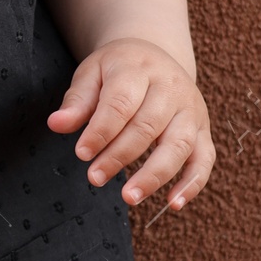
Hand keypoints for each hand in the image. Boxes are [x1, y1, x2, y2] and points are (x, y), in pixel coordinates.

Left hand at [48, 38, 214, 210]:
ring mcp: (192, 110)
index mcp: (139, 69)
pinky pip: (205, 159)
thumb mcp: (92, 74)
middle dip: (120, 156)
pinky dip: (192, 184)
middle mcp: (172, 87)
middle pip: (149, 126)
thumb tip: (56, 125)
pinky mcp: (203, 130)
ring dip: (154, 175)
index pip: (121, 103)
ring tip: (129, 198)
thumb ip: (77, 101)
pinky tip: (172, 204)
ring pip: (179, 145)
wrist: (155, 56)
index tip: (82, 153)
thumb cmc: (118, 70)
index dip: (101, 131)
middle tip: (95, 178)